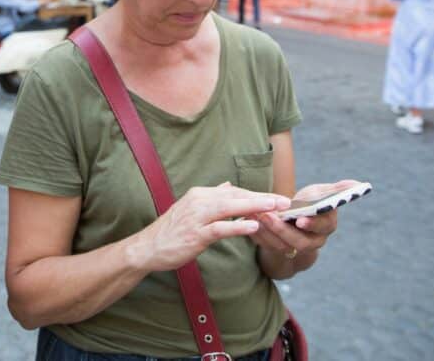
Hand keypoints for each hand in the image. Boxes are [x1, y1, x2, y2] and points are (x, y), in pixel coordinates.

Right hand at [131, 182, 289, 271]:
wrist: (148, 247)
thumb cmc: (171, 231)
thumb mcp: (191, 209)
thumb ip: (211, 197)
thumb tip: (227, 185)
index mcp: (200, 194)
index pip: (233, 191)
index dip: (256, 194)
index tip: (276, 199)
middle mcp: (198, 200)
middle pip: (236, 196)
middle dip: (262, 198)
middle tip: (285, 202)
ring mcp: (196, 217)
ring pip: (230, 207)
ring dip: (255, 207)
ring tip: (276, 209)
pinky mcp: (195, 234)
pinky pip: (220, 228)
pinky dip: (237, 226)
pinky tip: (253, 226)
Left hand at [250, 179, 358, 259]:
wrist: (293, 220)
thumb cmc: (310, 202)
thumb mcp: (321, 193)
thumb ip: (336, 189)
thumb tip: (356, 183)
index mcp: (327, 226)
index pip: (322, 226)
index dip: (312, 223)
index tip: (300, 218)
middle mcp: (314, 242)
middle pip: (299, 241)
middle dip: (283, 229)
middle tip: (269, 215)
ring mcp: (295, 249)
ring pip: (281, 245)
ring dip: (267, 231)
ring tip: (255, 215)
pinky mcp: (277, 250)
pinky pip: (266, 246)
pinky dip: (257, 235)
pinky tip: (248, 222)